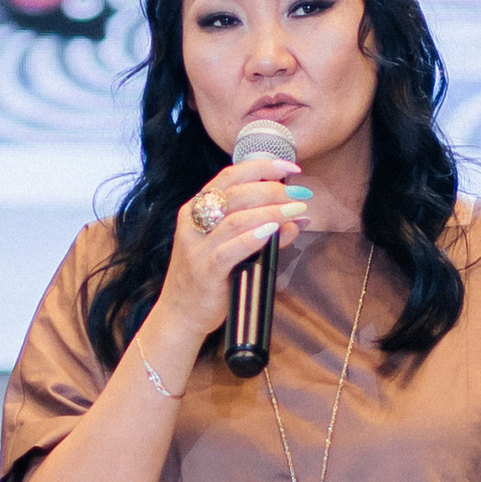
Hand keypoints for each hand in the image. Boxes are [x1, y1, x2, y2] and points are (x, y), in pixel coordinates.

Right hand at [154, 154, 309, 341]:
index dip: (261, 167)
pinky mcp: (204, 271)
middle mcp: (193, 222)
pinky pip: (229, 249)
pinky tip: (273, 231)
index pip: (229, 176)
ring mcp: (197, 247)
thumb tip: (296, 218)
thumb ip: (260, 229)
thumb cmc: (209, 277)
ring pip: (236, 219)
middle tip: (300, 193)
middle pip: (235, 193)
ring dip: (271, 211)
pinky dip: (253, 237)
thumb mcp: (232, 247)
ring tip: (296, 210)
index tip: (290, 167)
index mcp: (197, 208)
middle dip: (272, 190)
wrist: (180, 314)